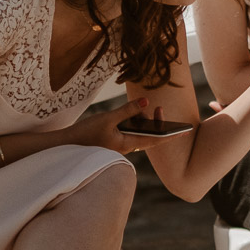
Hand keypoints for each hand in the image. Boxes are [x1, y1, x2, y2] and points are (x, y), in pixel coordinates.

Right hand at [66, 97, 185, 155]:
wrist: (65, 147)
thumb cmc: (85, 134)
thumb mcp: (107, 119)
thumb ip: (127, 110)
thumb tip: (145, 102)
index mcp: (127, 145)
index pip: (155, 140)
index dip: (170, 135)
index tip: (185, 131)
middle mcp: (126, 148)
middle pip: (148, 136)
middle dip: (155, 123)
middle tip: (158, 107)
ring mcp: (119, 146)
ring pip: (138, 134)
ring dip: (142, 121)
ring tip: (140, 107)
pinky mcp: (112, 143)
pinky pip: (129, 134)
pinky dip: (133, 124)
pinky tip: (131, 114)